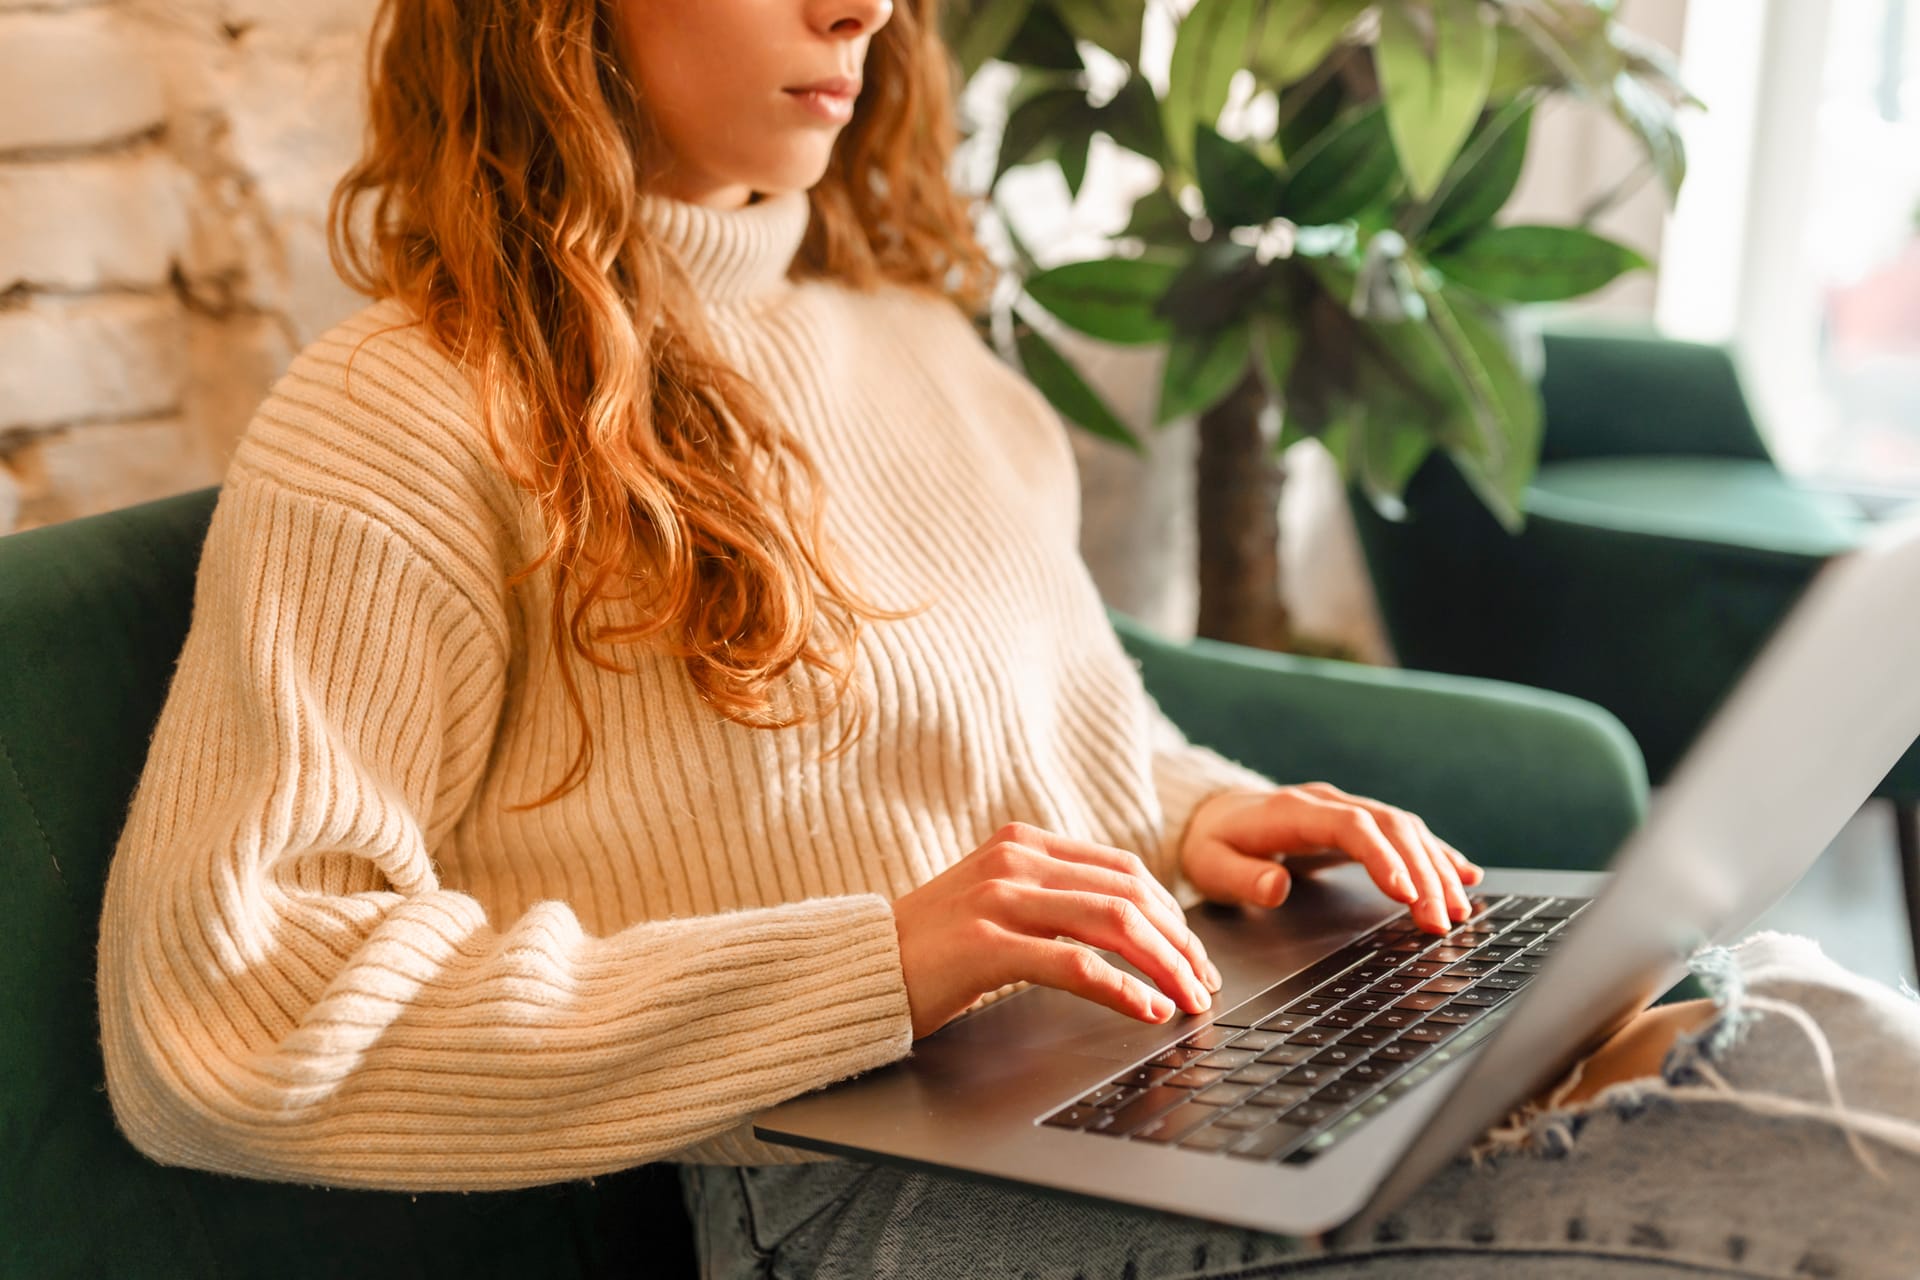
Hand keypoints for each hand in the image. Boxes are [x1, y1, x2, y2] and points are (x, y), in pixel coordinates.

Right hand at [889, 822, 1222, 1040]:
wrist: (856, 969)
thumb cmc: (930, 949)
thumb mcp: (995, 904)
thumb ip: (1050, 900)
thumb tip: (1128, 927)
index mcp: (1022, 843)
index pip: (1123, 868)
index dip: (1171, 912)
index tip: (1194, 953)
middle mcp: (1014, 859)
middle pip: (1129, 892)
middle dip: (1180, 941)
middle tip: (1204, 982)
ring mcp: (998, 897)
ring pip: (1113, 921)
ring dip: (1165, 964)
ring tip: (1189, 999)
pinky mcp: (985, 944)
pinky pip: (1074, 964)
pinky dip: (1122, 989)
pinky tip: (1147, 1009)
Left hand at [1179, 782, 1483, 933]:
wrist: (1212, 816)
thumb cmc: (1212, 844)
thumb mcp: (1211, 864)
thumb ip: (1242, 877)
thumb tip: (1275, 885)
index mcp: (1293, 811)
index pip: (1350, 826)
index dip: (1382, 857)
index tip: (1406, 894)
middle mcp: (1328, 803)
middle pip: (1390, 828)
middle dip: (1422, 874)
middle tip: (1442, 921)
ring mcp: (1347, 809)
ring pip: (1405, 830)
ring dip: (1436, 868)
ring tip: (1459, 910)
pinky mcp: (1359, 823)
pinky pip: (1406, 834)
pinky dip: (1437, 855)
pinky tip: (1466, 876)